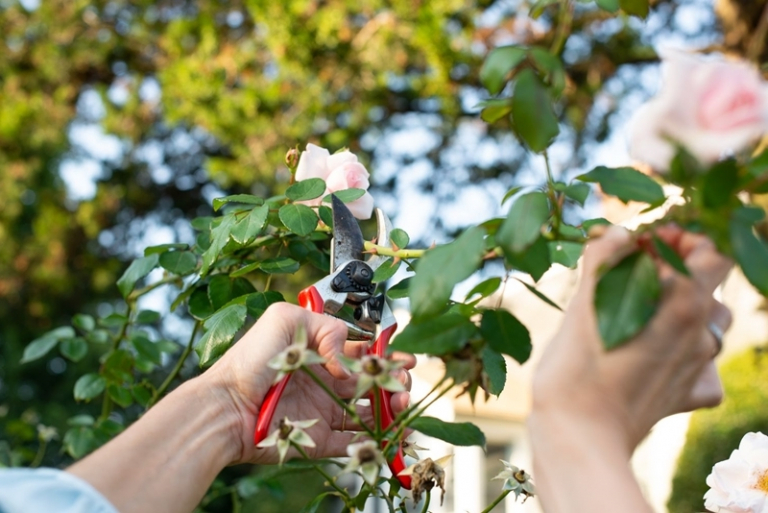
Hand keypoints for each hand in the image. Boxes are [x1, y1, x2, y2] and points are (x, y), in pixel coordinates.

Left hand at [201, 302, 414, 464]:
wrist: (225, 406)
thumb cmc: (248, 361)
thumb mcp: (284, 321)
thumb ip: (325, 328)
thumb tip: (349, 361)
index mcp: (320, 356)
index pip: (362, 356)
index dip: (386, 357)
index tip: (404, 358)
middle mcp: (326, 384)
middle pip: (372, 386)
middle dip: (395, 383)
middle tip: (405, 383)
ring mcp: (323, 413)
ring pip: (368, 414)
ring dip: (390, 410)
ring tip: (400, 405)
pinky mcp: (318, 441)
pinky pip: (352, 444)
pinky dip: (373, 441)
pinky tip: (387, 433)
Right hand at [532, 225, 731, 450]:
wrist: (580, 439)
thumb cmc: (575, 370)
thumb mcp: (582, 307)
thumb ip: (604, 261)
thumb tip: (618, 232)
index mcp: (682, 304)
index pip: (710, 253)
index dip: (681, 241)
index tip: (644, 246)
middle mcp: (702, 333)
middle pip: (712, 286)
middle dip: (680, 273)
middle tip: (638, 275)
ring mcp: (700, 367)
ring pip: (710, 325)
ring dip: (685, 310)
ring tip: (643, 312)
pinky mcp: (690, 395)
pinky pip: (703, 366)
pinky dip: (686, 354)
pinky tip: (656, 356)